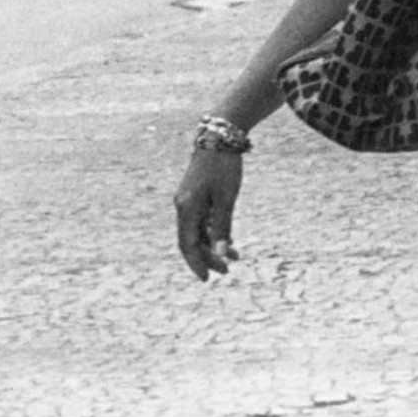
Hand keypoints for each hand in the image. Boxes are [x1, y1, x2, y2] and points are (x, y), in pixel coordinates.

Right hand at [174, 147, 242, 278]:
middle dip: (207, 257)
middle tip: (226, 271)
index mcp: (186, 208)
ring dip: (213, 246)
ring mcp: (189, 201)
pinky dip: (214, 232)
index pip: (187, 244)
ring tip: (234, 257)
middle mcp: (183, 206)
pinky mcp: (197, 196)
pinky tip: (229, 241)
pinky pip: (202, 221)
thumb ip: (222, 227)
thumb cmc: (224, 167)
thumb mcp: (227, 199)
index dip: (196, 263)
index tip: (206, 279)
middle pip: (191, 241)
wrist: (219, 137)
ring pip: (198, 232)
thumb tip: (220, 253)